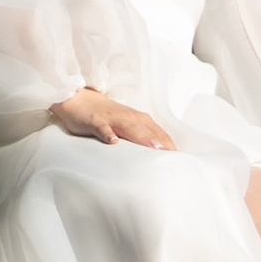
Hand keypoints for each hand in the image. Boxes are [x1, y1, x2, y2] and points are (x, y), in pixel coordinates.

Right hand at [49, 88, 176, 150]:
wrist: (78, 98)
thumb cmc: (106, 115)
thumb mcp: (127, 125)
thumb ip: (141, 138)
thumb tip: (157, 157)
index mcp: (138, 119)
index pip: (160, 134)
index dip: (171, 147)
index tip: (182, 163)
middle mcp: (129, 117)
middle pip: (149, 131)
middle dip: (162, 144)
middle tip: (175, 160)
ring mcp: (112, 118)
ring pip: (130, 128)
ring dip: (143, 137)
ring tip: (155, 149)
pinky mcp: (94, 121)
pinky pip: (102, 127)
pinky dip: (108, 133)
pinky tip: (113, 141)